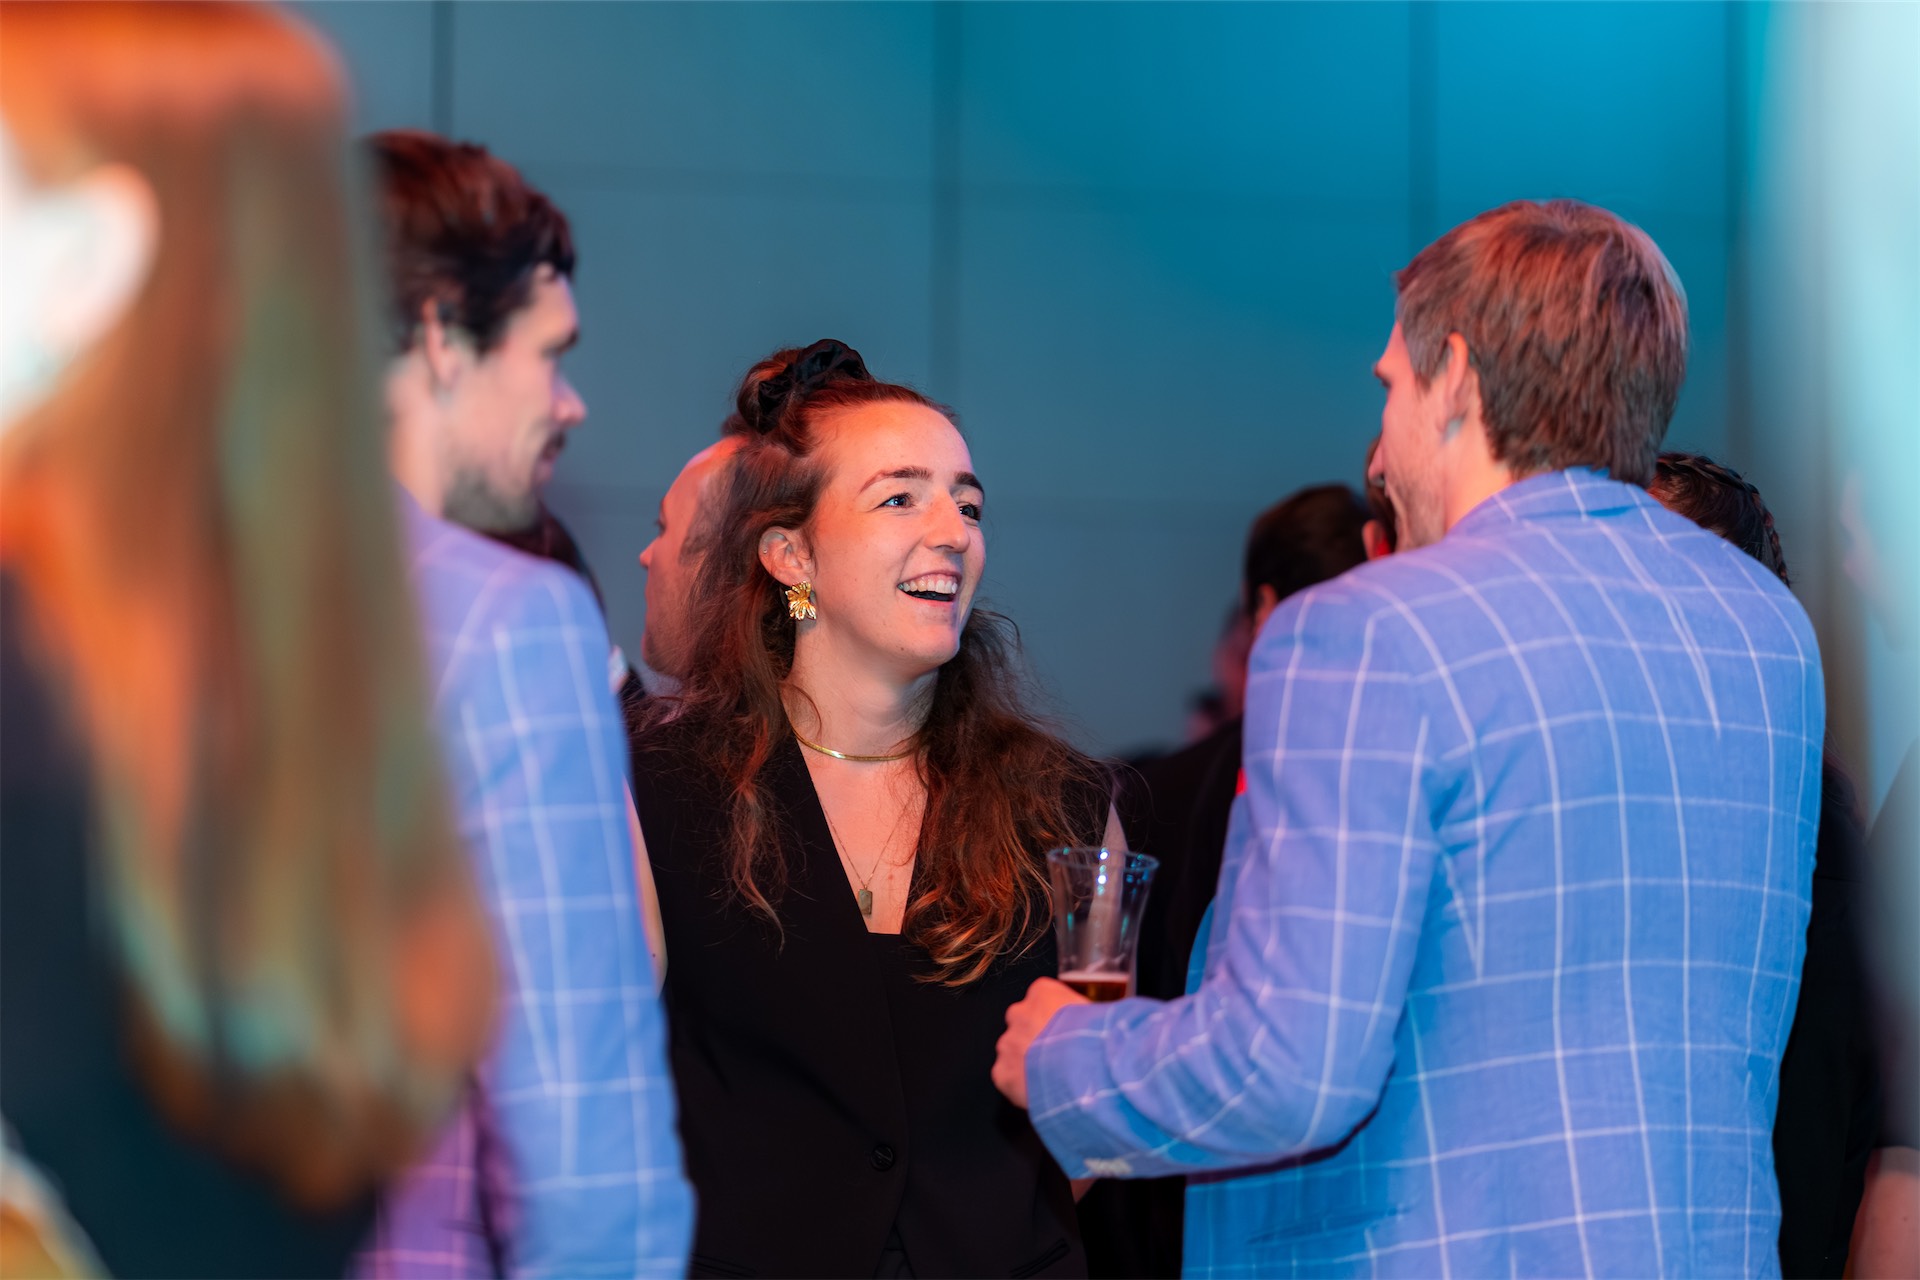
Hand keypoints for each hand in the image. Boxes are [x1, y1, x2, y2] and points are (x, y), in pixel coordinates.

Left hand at [993, 977, 1087, 1108]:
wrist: (1081, 1068)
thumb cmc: (1095, 1038)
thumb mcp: (1100, 1014)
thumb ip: (1089, 1014)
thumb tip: (1102, 1024)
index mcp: (1043, 992)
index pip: (1043, 998)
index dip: (1056, 1018)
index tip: (1068, 1032)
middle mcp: (1019, 1013)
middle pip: (1024, 1023)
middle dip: (1037, 1038)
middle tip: (1060, 1057)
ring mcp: (1008, 1042)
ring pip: (1013, 1051)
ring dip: (1028, 1063)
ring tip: (1053, 1078)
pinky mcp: (1002, 1072)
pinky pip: (1008, 1078)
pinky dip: (1021, 1086)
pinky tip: (1041, 1092)